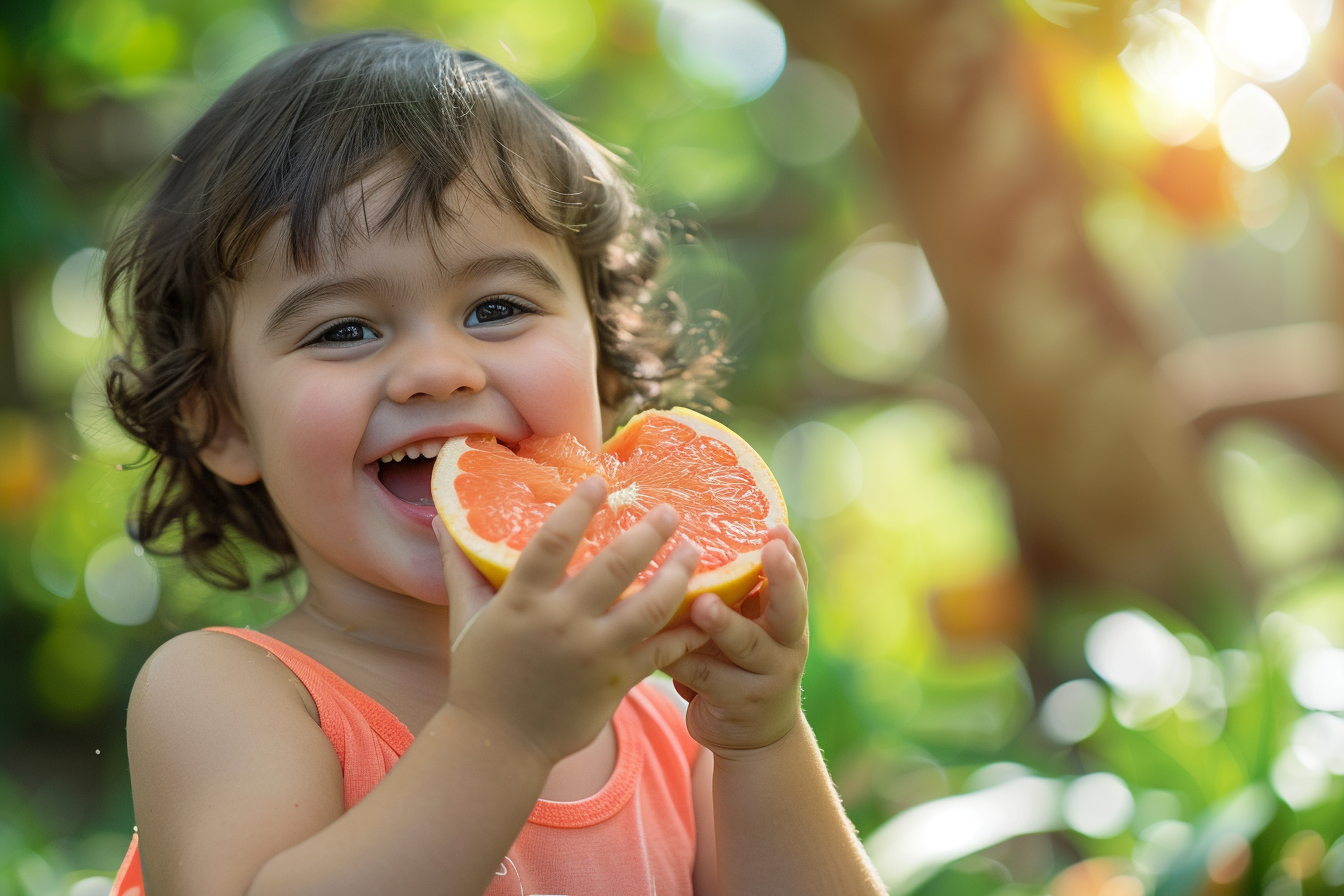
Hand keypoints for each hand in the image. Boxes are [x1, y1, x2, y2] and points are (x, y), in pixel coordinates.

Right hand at [435, 476, 709, 766]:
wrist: (497, 744)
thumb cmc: (479, 676)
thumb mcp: (464, 617)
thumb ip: (460, 565)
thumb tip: (443, 518)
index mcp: (522, 602)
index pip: (552, 541)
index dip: (579, 507)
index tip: (601, 481)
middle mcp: (561, 623)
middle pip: (615, 567)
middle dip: (648, 533)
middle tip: (669, 511)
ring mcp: (593, 654)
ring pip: (650, 607)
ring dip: (678, 575)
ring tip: (694, 551)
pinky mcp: (616, 682)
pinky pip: (661, 652)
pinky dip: (687, 631)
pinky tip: (705, 609)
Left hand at [661, 525, 809, 755]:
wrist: (754, 736)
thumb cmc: (741, 662)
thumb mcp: (750, 627)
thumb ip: (738, 594)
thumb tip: (690, 536)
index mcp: (790, 618)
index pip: (797, 579)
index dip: (791, 553)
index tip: (776, 528)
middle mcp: (788, 644)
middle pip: (791, 609)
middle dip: (783, 578)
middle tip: (771, 551)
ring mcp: (768, 675)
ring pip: (746, 645)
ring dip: (724, 624)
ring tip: (702, 605)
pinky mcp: (739, 702)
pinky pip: (705, 675)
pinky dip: (680, 657)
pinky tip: (657, 644)